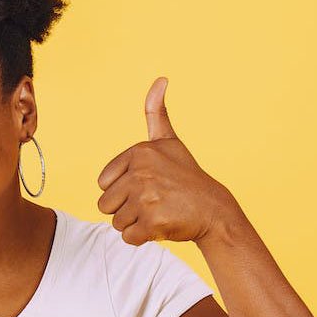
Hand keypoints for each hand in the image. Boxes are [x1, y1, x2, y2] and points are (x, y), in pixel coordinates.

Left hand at [95, 76, 236, 245]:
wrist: (213, 210)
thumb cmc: (186, 177)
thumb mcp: (169, 141)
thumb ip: (156, 112)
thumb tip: (161, 79)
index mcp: (139, 152)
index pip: (103, 184)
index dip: (122, 189)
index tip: (147, 185)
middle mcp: (140, 172)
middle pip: (105, 205)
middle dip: (126, 209)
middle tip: (153, 202)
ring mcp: (146, 198)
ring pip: (116, 222)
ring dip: (134, 223)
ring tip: (158, 212)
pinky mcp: (152, 223)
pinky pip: (128, 237)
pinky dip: (142, 237)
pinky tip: (161, 226)